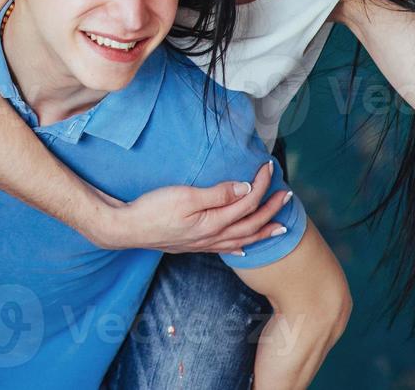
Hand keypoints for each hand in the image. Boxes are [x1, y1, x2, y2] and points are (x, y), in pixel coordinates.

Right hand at [96, 160, 290, 254]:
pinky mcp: (194, 245)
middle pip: (251, 223)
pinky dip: (241, 246)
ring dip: (263, 231)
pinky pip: (226, 248)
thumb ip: (217, 194)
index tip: (269, 168)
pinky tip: (244, 247)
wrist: (127, 228)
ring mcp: (204, 243)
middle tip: (287, 195)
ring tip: (280, 226)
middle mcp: (213, 236)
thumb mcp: (185, 196)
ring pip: (243, 239)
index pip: (247, 202)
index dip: (261, 185)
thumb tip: (245, 189)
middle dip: (272, 208)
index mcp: (214, 222)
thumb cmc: (152, 210)